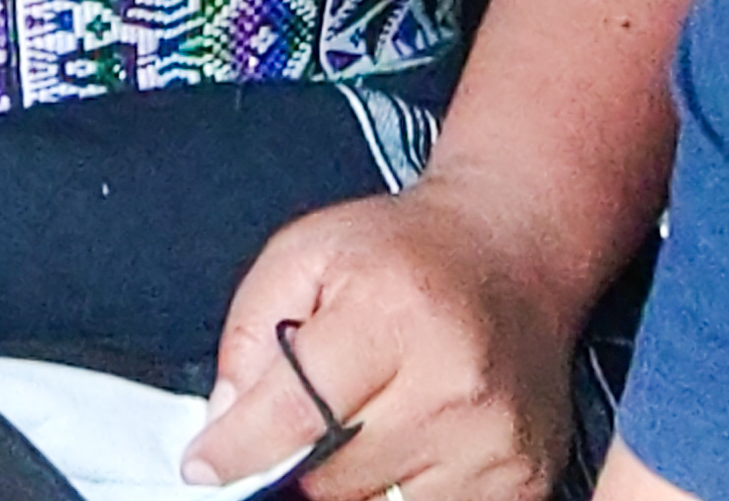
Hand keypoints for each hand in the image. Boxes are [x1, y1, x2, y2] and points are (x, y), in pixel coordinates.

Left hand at [184, 183, 580, 499]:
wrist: (514, 252)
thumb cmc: (404, 252)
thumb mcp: (304, 253)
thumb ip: (251, 334)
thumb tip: (224, 428)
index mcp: (392, 314)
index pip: (298, 412)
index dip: (240, 450)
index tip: (205, 467)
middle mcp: (453, 384)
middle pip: (332, 475)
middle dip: (297, 459)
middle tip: (305, 422)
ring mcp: (495, 442)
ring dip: (352, 481)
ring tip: (368, 421)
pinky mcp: (523, 481)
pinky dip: (402, 492)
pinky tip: (409, 445)